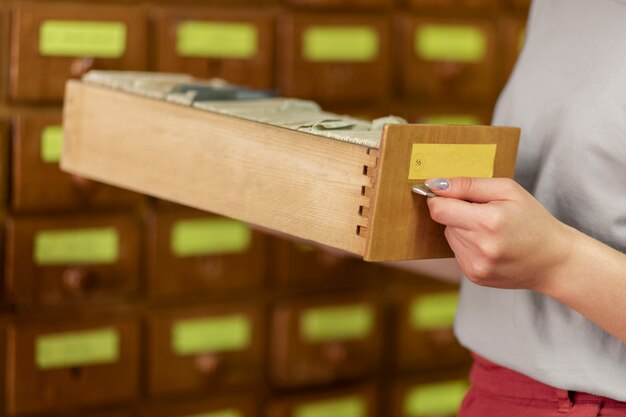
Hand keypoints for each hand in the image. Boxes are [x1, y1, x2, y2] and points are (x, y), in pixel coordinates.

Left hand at [424, 177, 575, 292]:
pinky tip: (491, 245)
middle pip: (444, 221)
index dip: (439, 198)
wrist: (554, 260)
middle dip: (458, 212)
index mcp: (488, 221)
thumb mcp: (507, 190)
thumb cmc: (533, 220)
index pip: (438, 209)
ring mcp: (476, 265)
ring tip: (492, 231)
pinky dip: (468, 245)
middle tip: (486, 213)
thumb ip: (467, 185)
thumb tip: (433, 184)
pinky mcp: (474, 276)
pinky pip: (457, 251)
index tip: (446, 193)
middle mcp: (480, 247)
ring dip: (463, 229)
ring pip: (449, 236)